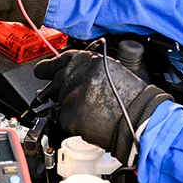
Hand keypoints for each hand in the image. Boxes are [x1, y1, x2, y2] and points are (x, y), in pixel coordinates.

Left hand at [33, 50, 172, 162]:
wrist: (142, 120)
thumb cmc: (133, 98)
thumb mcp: (111, 71)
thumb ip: (88, 69)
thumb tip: (69, 73)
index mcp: (90, 61)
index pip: (61, 59)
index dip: (49, 66)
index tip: (40, 71)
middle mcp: (78, 75)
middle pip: (57, 82)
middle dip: (63, 92)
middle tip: (81, 101)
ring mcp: (72, 96)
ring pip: (60, 102)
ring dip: (70, 108)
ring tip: (93, 111)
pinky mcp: (70, 115)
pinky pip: (64, 119)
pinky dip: (73, 122)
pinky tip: (91, 121)